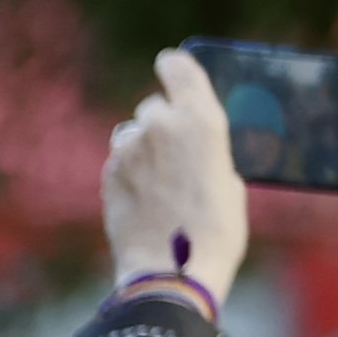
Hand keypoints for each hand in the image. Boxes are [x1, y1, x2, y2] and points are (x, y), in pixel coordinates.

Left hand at [104, 50, 252, 301]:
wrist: (173, 270)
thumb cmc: (216, 229)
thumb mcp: (229, 177)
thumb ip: (206, 147)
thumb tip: (191, 140)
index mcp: (201, 118)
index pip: (178, 67)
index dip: (173, 67)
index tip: (169, 66)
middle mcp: (160, 124)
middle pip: (154, 106)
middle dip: (163, 122)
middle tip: (176, 153)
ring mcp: (129, 149)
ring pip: (133, 133)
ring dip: (143, 148)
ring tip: (161, 182)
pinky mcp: (108, 173)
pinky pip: (120, 160)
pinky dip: (130, 171)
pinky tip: (145, 198)